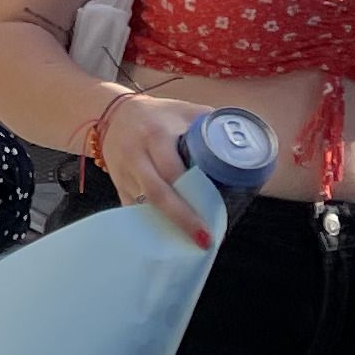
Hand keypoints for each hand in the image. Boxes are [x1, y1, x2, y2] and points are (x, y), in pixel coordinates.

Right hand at [94, 90, 215, 246]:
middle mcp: (137, 154)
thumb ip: (210, 123)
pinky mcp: (118, 185)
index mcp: (156, 134)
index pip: (173, 168)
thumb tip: (243, 142)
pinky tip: (166, 238)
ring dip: (167, 226)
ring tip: (189, 244)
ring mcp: (124, 172)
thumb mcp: (183, 110)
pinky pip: (133, 210)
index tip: (214, 211)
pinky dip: (149, 226)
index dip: (193, 193)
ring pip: (143, 205)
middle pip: (157, 193)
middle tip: (205, 239)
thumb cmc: (157, 114)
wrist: (112, 113)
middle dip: (182, 219)